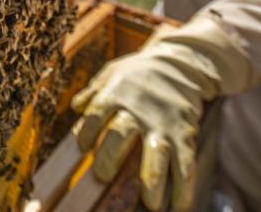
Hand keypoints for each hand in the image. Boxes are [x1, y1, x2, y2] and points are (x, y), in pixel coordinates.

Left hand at [70, 18, 250, 210]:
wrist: (180, 63)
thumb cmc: (139, 72)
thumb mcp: (113, 72)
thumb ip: (93, 90)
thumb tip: (76, 106)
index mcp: (116, 94)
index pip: (95, 114)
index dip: (86, 132)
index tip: (83, 148)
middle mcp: (137, 110)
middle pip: (120, 135)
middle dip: (109, 158)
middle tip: (103, 176)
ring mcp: (162, 125)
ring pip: (156, 154)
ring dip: (152, 181)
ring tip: (150, 205)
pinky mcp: (184, 135)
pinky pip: (185, 164)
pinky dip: (183, 188)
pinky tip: (178, 206)